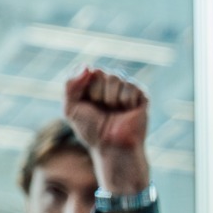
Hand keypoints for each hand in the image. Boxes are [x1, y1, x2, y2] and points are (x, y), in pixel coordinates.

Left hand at [63, 68, 149, 194]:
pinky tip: (127, 112)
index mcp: (94, 84)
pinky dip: (126, 102)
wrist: (112, 147)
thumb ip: (71, 85)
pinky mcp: (142, 96)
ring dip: (111, 99)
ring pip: (116, 79)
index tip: (87, 105)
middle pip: (102, 73)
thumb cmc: (91, 130)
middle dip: (97, 94)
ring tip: (115, 112)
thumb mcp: (71, 108)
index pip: (89, 71)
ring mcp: (127, 89)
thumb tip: (87, 66)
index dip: (86, 89)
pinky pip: (131, 88)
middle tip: (102, 110)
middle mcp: (111, 84)